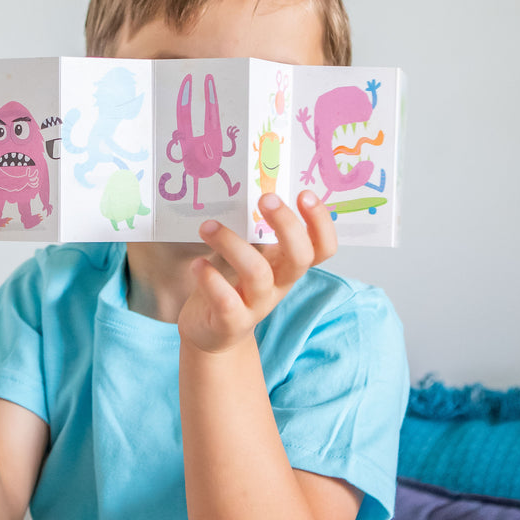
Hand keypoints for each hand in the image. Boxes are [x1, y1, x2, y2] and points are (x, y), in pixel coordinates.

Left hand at [177, 191, 335, 353]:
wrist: (212, 335)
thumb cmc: (233, 286)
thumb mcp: (252, 259)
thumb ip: (256, 232)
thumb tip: (251, 184)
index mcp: (286, 265)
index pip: (322, 247)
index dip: (320, 223)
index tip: (304, 194)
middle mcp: (278, 285)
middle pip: (299, 258)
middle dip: (286, 225)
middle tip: (265, 199)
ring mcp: (256, 305)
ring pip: (257, 274)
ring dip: (231, 244)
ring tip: (208, 226)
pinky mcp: (231, 322)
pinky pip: (226, 301)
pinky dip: (210, 279)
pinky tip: (197, 264)